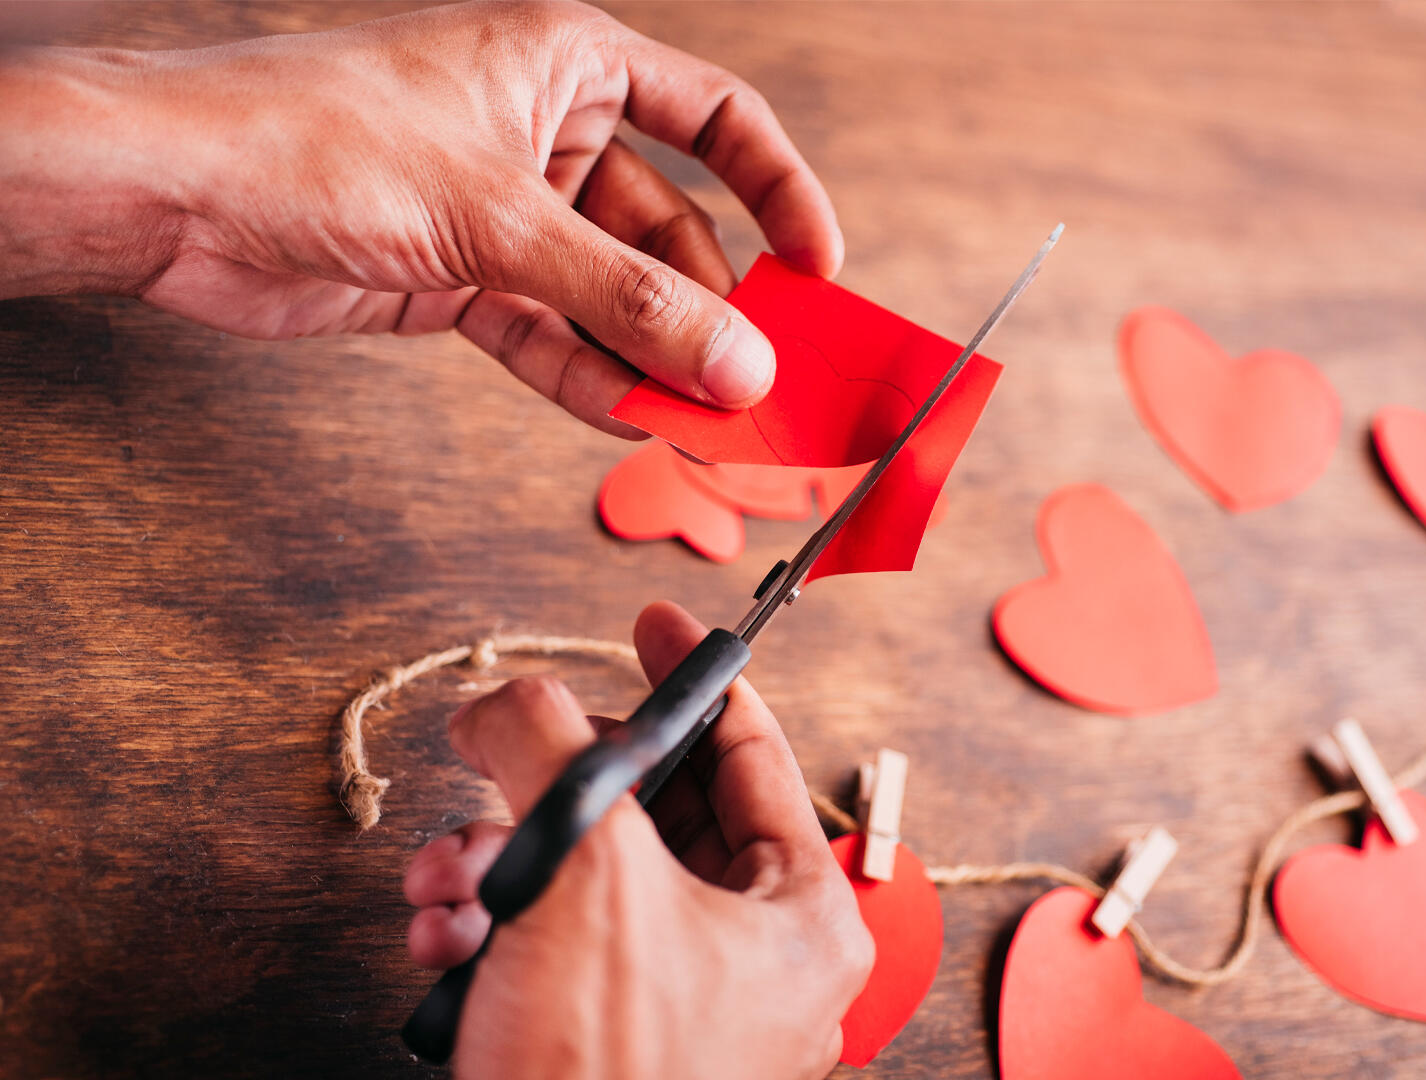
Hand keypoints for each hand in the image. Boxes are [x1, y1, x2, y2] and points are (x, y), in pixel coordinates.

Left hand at [0, 0, 842, 433]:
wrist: (173, 192)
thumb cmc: (313, 138)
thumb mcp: (497, 218)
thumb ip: (626, 297)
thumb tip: (735, 361)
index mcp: (569, 66)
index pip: (716, 119)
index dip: (779, 188)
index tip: (820, 268)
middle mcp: (546, 134)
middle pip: (670, 227)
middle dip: (712, 308)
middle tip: (756, 382)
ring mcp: (507, 212)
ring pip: (615, 293)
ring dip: (655, 357)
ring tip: (704, 420)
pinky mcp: (465, 280)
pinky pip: (556, 335)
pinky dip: (592, 377)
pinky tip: (632, 417)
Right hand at [402, 601, 872, 1077]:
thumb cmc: (607, 1072)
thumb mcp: (582, 871)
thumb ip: (546, 751)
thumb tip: (506, 702)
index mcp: (802, 917)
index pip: (754, 755)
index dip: (692, 677)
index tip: (650, 623)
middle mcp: (756, 962)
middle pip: (656, 814)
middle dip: (556, 786)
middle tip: (508, 760)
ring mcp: (684, 1009)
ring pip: (590, 879)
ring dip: (501, 857)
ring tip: (454, 873)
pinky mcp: (608, 1043)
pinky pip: (555, 948)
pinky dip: (490, 927)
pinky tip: (443, 936)